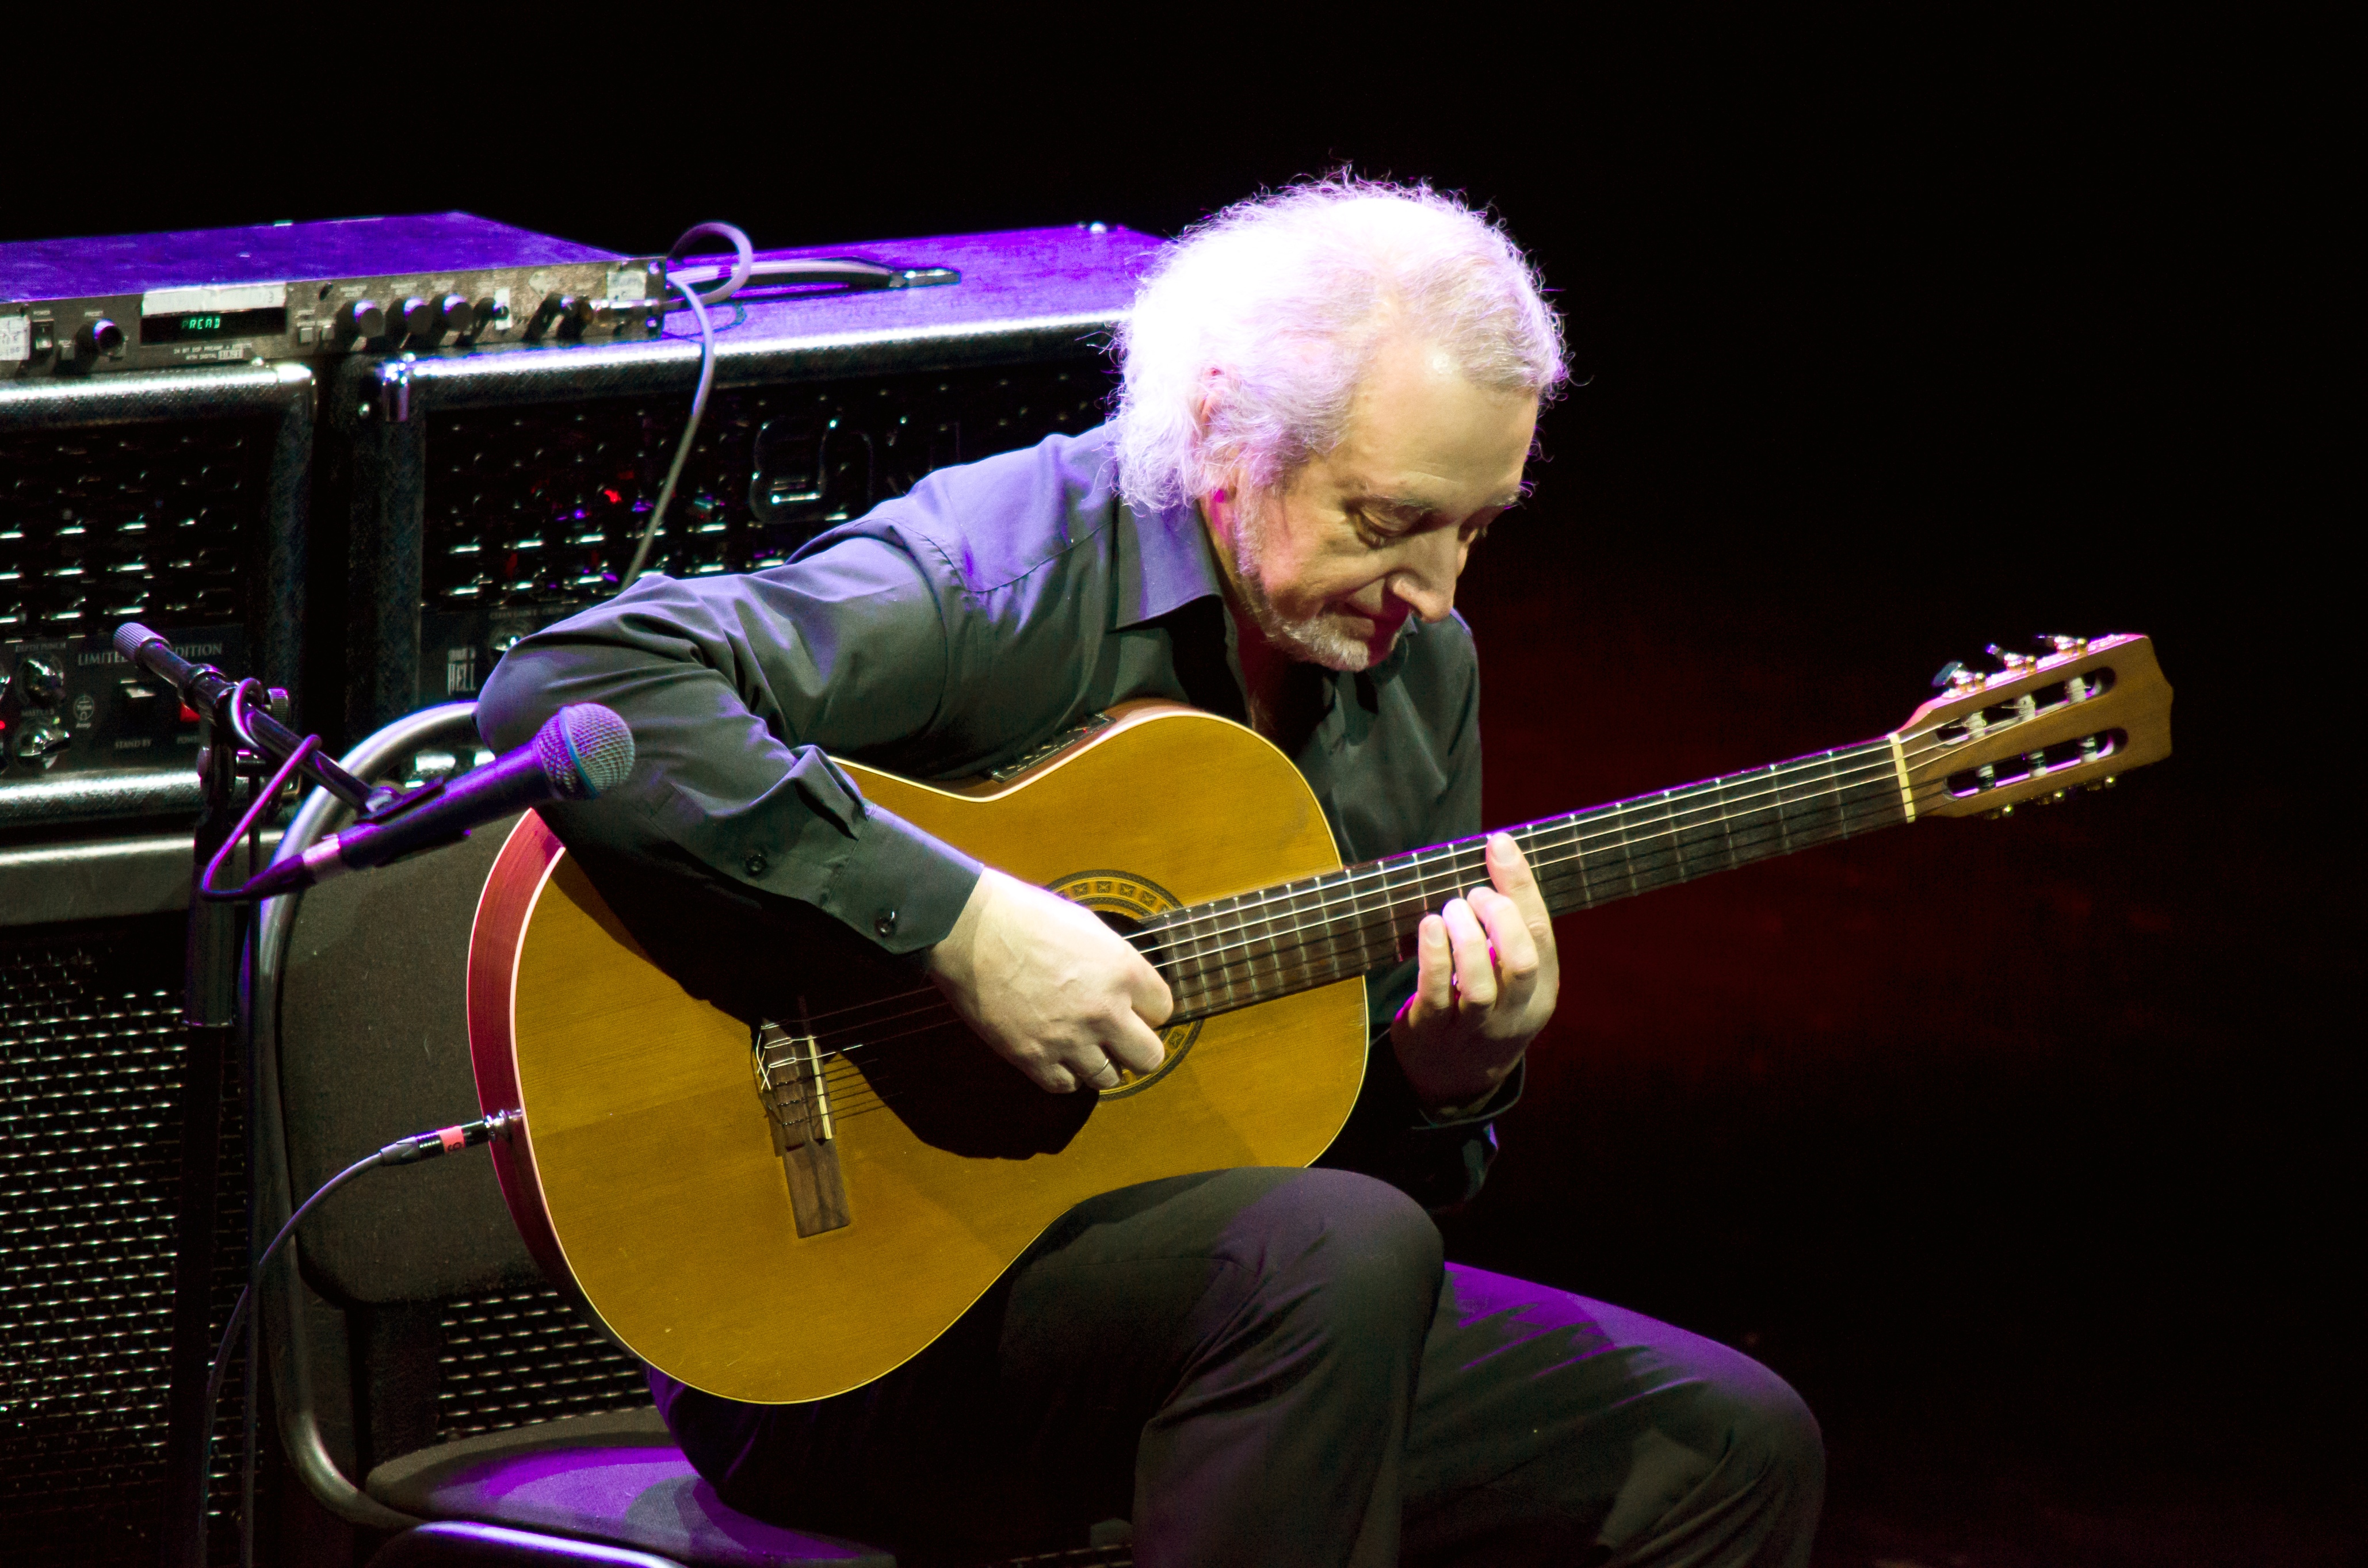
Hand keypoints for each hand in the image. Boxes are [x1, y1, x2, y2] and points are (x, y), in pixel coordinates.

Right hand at [926, 868, 1174, 1092]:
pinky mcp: (1033, 1057)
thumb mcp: (1087, 927)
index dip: (1148, 1009)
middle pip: (1149, 1057)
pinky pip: (1065, 1085)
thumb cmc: (1026, 915)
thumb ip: (1114, 962)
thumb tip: (1124, 984)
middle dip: (1136, 1048)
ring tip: (1085, 1047)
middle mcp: (1105, 1011)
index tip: (1134, 1007)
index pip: (1163, 1010)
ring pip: (1109, 1078)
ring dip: (1100, 1064)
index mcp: (1123, 972)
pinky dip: (1065, 1075)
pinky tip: (1057, 1055)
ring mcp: (1069, 1039)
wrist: (971, 929)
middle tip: (1118, 1038)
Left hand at [1390, 833, 1559, 1112]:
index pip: (1540, 933)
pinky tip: (1429, 927)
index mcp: (1540, 991)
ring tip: (1450, 909)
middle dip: (1499, 916)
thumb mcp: (1510, 976)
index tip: (1499, 844)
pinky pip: (1435, 996)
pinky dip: (1432, 957)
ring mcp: (1473, 1029)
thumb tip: (1495, 852)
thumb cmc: (1483, 1005)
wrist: (1456, 1080)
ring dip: (1464, 937)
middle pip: (1522, 963)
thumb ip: (1509, 928)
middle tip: (1473, 894)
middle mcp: (1513, 1012)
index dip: (1521, 885)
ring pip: (1478, 985)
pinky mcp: (1433, 1034)